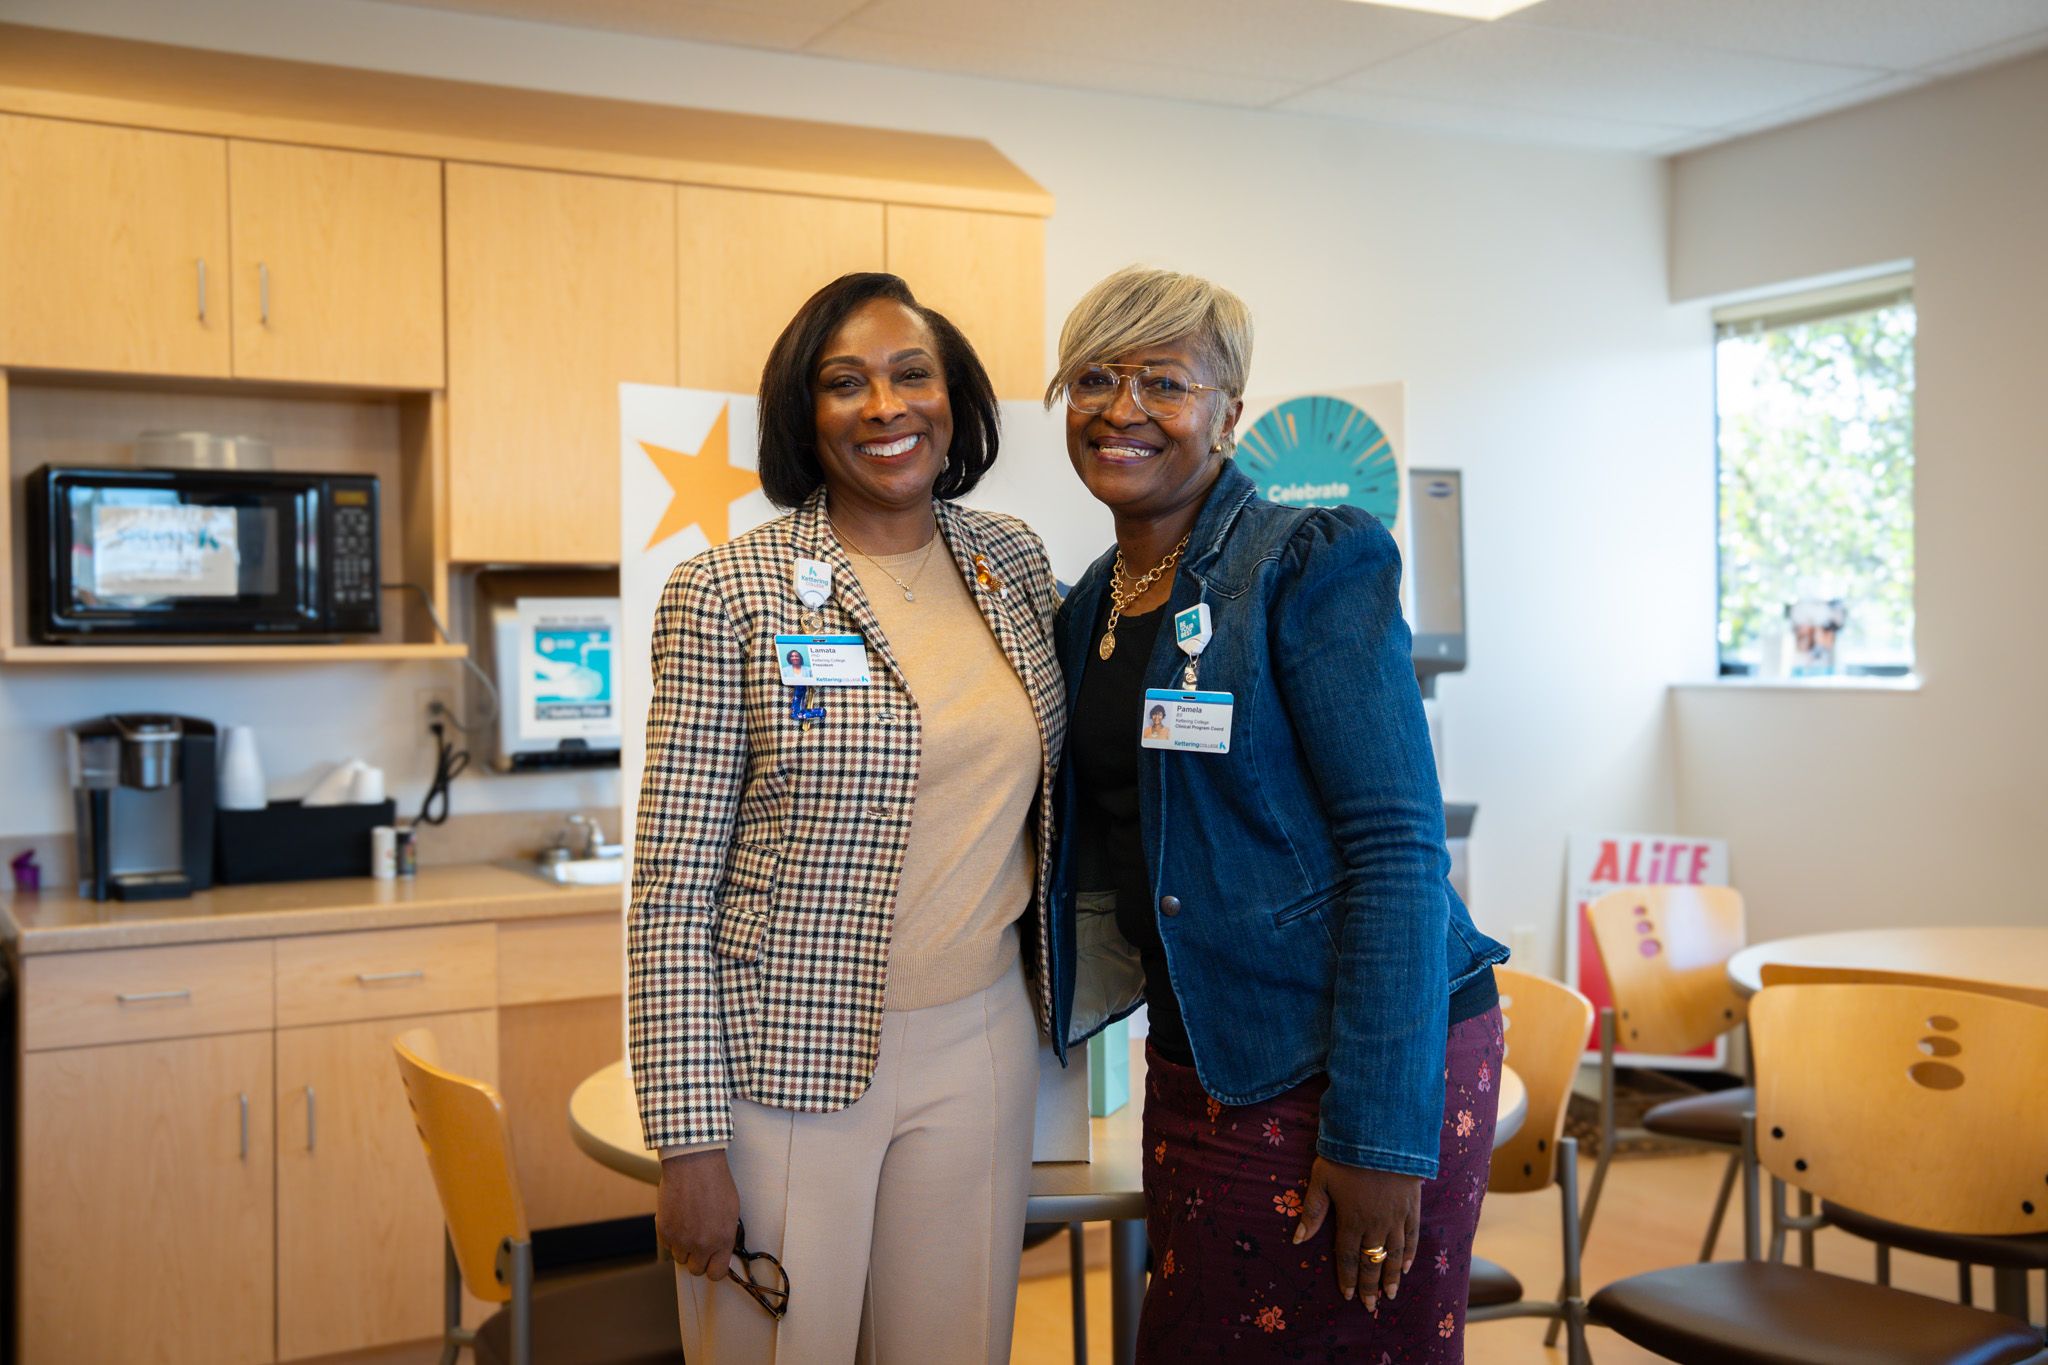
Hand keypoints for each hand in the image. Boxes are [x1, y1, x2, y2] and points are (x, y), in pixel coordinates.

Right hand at [657, 1148, 740, 1280]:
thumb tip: (719, 1250)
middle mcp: (702, 1245)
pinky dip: (671, 1237)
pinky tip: (678, 1219)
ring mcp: (681, 1240)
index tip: (712, 1261)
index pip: (716, 1274)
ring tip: (688, 1226)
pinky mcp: (664, 1231)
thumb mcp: (731, 1211)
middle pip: (696, 1270)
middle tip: (699, 1242)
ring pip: (680, 1258)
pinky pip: (667, 1245)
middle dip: (698, 1258)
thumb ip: (724, 1235)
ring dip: (683, 1247)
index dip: (714, 1268)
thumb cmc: (715, 1182)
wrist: (693, 1164)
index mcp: (722, 1240)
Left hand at [1294, 1156, 1420, 1309]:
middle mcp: (1375, 1224)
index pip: (1348, 1257)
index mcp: (1351, 1219)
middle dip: (1369, 1286)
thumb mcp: (1321, 1179)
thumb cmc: (1346, 1154)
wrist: (1383, 1134)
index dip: (1347, 1278)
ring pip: (1394, 1254)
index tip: (1346, 1296)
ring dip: (1391, 1276)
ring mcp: (1397, 1217)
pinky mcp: (1412, 1207)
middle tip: (1370, 1306)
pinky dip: (1409, 1254)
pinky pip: (1412, 1236)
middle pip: (1371, 1262)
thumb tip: (1298, 1239)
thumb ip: (1312, 1210)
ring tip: (1390, 1294)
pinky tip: (1406, 1266)